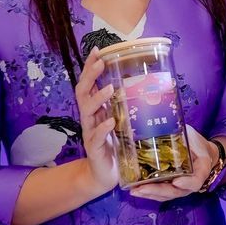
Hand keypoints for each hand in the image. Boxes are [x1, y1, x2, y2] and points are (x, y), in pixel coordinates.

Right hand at [74, 48, 122, 192]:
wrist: (105, 174)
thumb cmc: (115, 144)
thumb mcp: (120, 121)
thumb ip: (124, 105)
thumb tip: (142, 84)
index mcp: (95, 109)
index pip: (89, 84)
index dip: (90, 67)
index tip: (97, 50)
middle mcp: (89, 118)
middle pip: (83, 92)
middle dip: (90, 76)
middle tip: (100, 62)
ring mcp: (90, 133)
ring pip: (87, 111)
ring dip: (98, 98)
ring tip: (110, 88)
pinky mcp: (94, 149)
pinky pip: (96, 136)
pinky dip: (103, 128)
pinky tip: (111, 121)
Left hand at [126, 127, 214, 201]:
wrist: (201, 153)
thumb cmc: (196, 143)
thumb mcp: (192, 135)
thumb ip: (181, 133)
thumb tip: (161, 122)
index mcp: (201, 169)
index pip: (196, 181)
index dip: (187, 182)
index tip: (176, 181)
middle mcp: (190, 182)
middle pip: (176, 192)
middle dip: (158, 191)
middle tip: (142, 188)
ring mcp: (180, 187)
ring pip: (166, 195)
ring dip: (150, 194)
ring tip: (134, 191)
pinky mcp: (171, 187)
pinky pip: (161, 194)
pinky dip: (149, 194)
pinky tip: (136, 190)